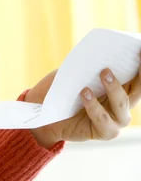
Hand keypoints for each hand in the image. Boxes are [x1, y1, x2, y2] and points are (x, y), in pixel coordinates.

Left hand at [24, 53, 140, 147]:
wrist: (48, 113)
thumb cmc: (66, 88)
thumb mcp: (79, 71)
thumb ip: (92, 64)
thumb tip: (100, 48)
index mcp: (121, 87)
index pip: (136, 76)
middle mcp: (123, 104)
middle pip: (138, 90)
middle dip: (140, 75)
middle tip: (137, 56)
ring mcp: (116, 119)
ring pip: (122, 103)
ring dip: (114, 87)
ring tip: (104, 72)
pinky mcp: (104, 131)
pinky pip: (103, 120)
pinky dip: (94, 106)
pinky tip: (85, 93)